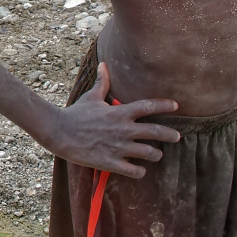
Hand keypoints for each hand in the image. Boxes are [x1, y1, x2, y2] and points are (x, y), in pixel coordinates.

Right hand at [44, 63, 181, 176]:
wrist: (59, 132)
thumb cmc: (76, 114)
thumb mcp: (91, 97)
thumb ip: (103, 83)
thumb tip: (104, 65)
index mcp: (120, 112)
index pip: (149, 106)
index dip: (165, 105)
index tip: (176, 106)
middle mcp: (123, 129)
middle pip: (156, 132)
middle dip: (170, 135)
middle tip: (177, 137)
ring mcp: (118, 147)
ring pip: (149, 153)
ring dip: (156, 155)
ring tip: (156, 155)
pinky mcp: (110, 162)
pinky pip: (133, 171)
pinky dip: (139, 172)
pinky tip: (139, 170)